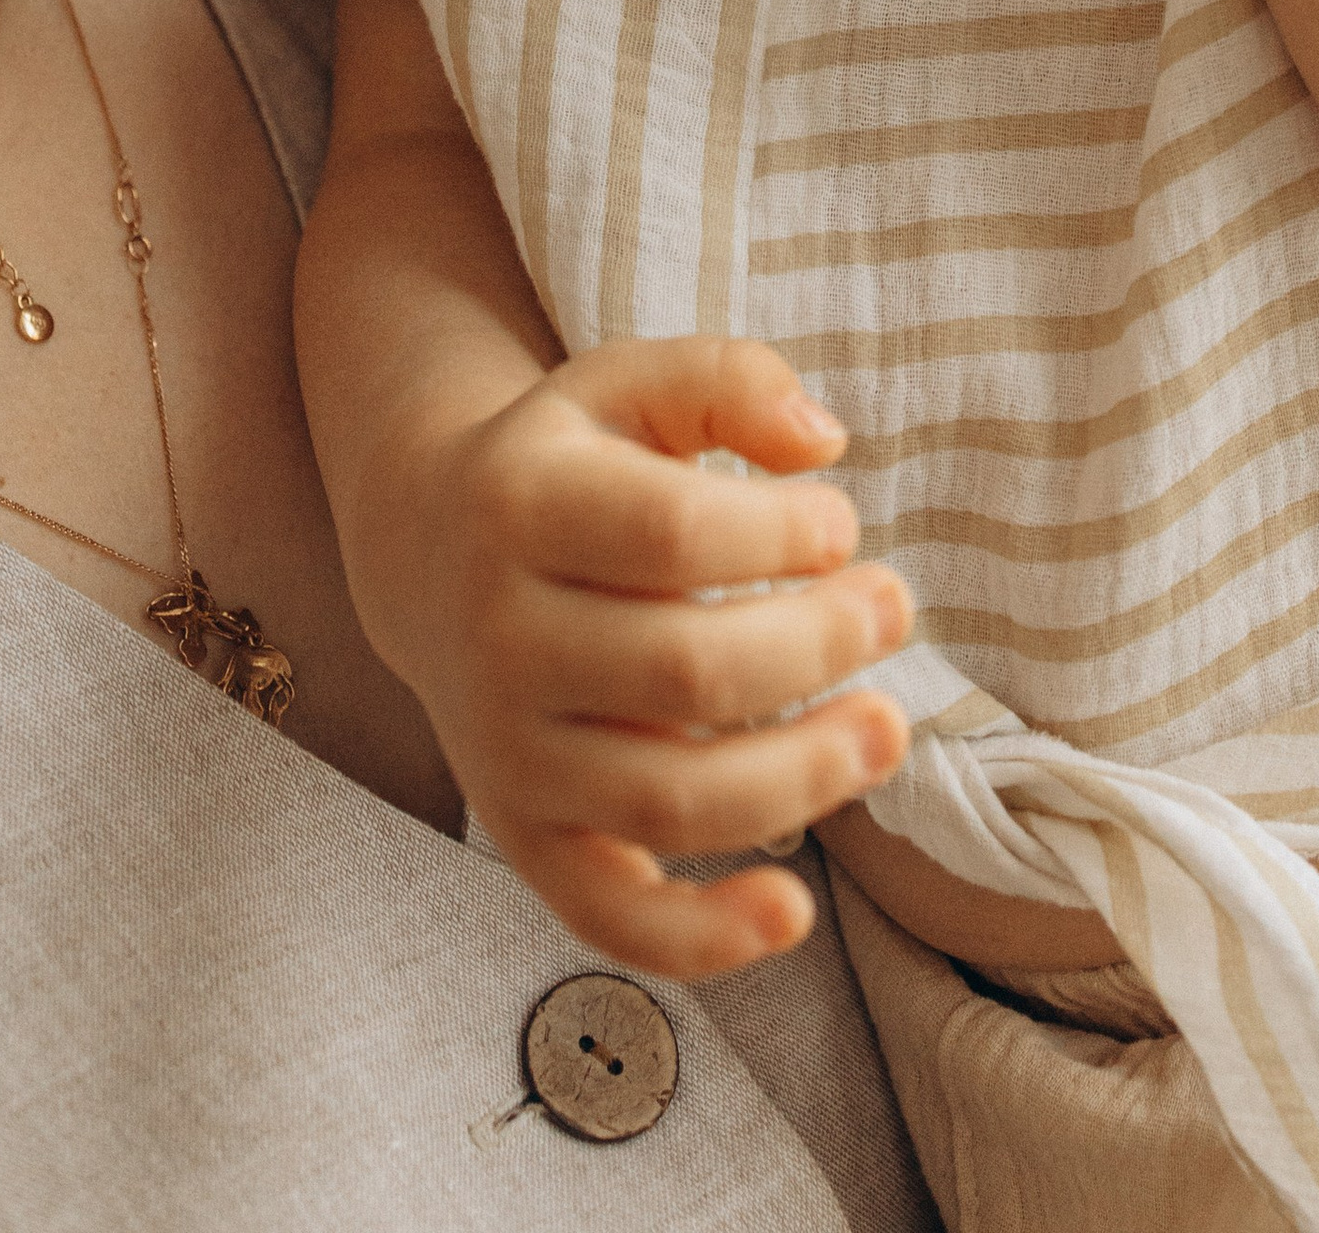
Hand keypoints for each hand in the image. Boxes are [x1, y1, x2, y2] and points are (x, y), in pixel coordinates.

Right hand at [364, 336, 913, 979]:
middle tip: (892, 607)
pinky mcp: (522, 834)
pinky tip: (792, 911)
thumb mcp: (628, 385)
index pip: (669, 534)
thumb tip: (821, 442)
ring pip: (667, 798)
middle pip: (684, 670)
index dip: (780, 534)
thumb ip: (728, 381)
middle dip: (820, 644)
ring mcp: (505, 749)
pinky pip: (607, 914)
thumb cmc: (567, 461)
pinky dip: (702, 937)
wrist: (426, 548)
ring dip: (803, 776)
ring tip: (886, 728)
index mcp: (519, 504)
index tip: (842, 524)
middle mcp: (498, 635)